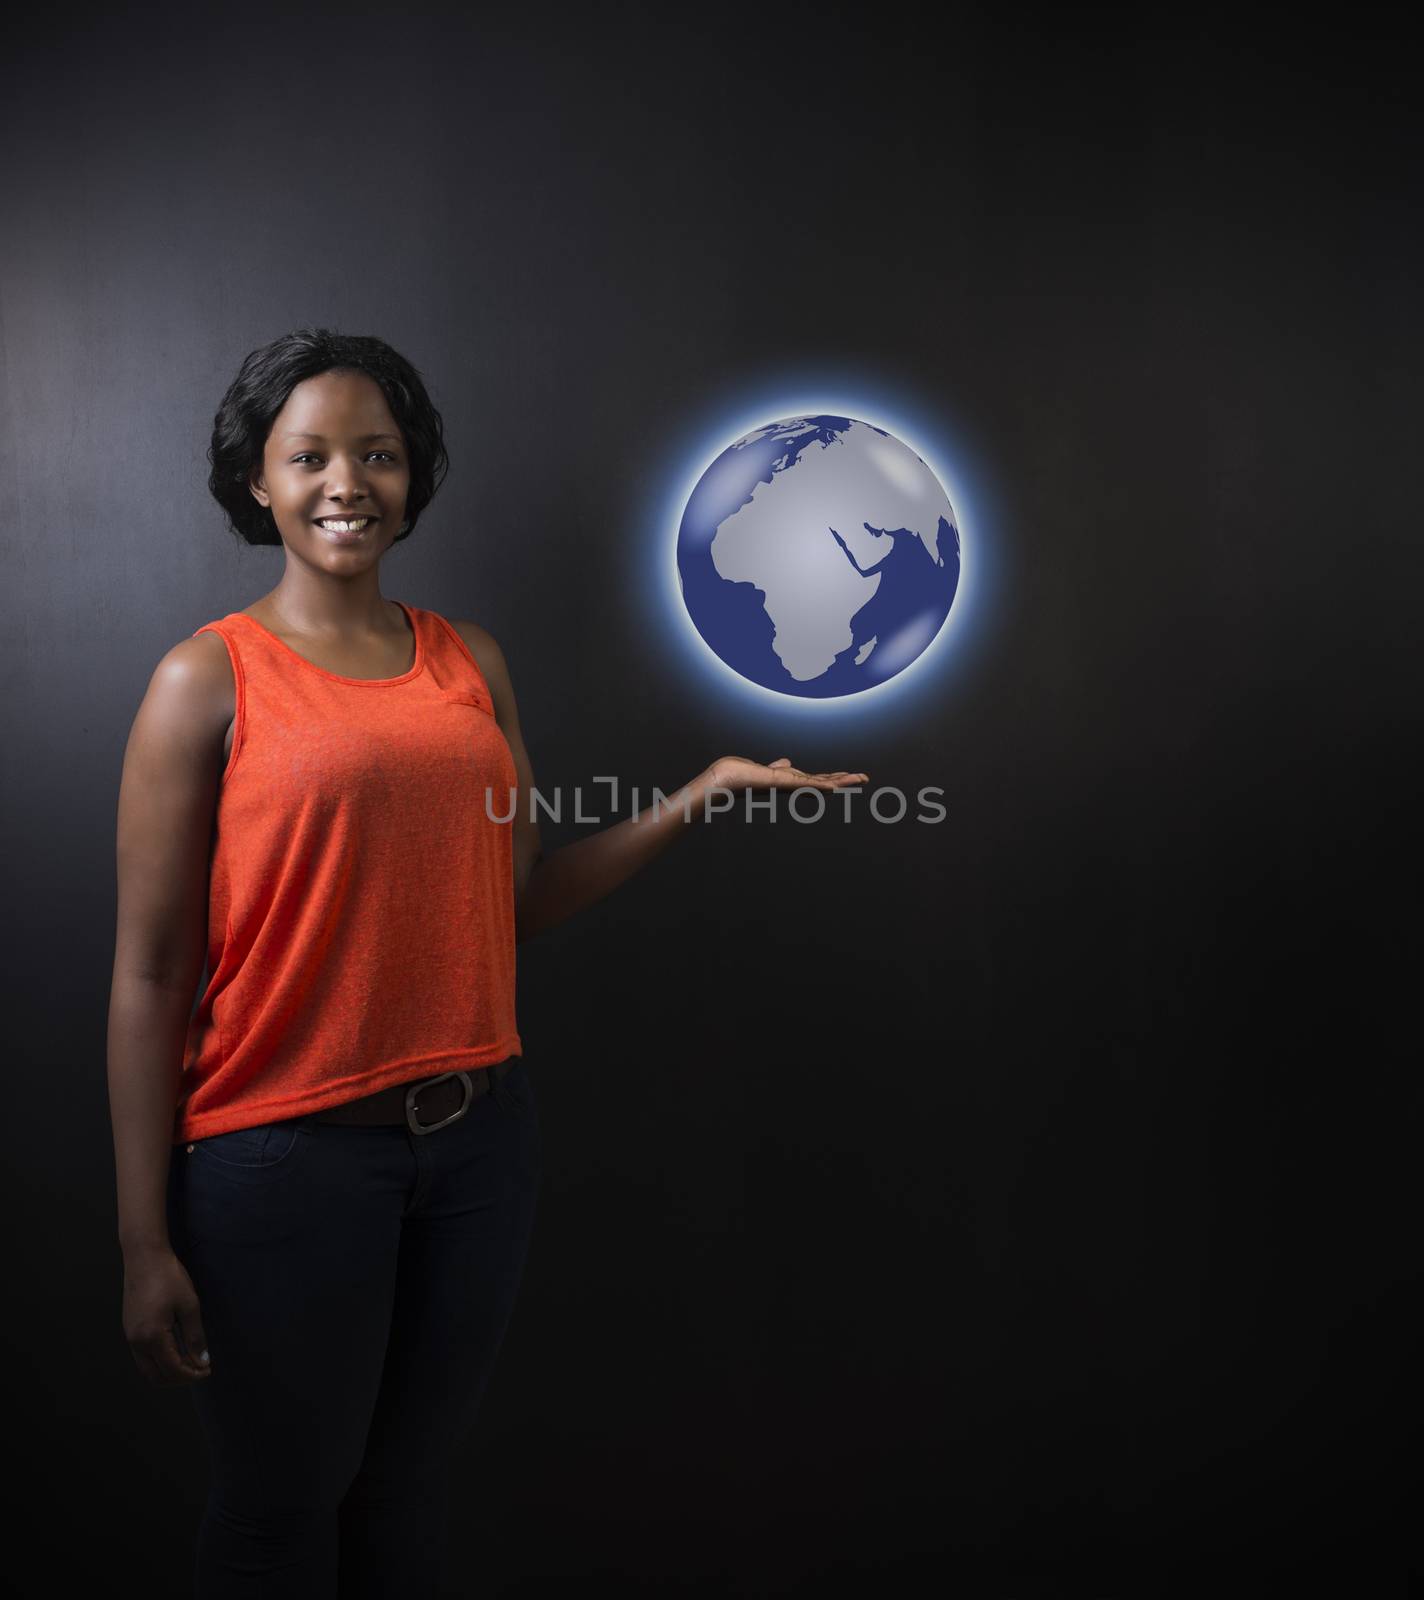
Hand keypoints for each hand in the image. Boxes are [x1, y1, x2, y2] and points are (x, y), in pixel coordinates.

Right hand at [122, 1243, 211, 1387]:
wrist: (144, 1257)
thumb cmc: (169, 1278)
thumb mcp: (189, 1306)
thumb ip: (195, 1337)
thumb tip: (203, 1361)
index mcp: (152, 1337)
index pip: (173, 1369)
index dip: (192, 1375)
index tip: (208, 1370)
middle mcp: (136, 1342)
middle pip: (156, 1377)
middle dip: (179, 1379)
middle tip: (199, 1370)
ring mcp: (129, 1336)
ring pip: (147, 1369)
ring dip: (167, 1371)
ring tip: (189, 1362)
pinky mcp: (129, 1329)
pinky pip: (142, 1356)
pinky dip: (158, 1361)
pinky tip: (175, 1351)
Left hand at [708, 755, 868, 795]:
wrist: (727, 779)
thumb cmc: (743, 775)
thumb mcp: (768, 769)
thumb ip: (779, 767)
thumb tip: (786, 762)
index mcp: (791, 781)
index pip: (818, 779)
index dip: (835, 777)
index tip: (851, 775)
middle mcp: (792, 785)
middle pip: (824, 782)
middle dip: (845, 780)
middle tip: (865, 778)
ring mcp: (788, 785)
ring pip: (820, 783)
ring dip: (841, 781)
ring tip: (859, 778)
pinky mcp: (781, 783)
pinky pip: (804, 784)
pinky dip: (821, 784)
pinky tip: (834, 785)